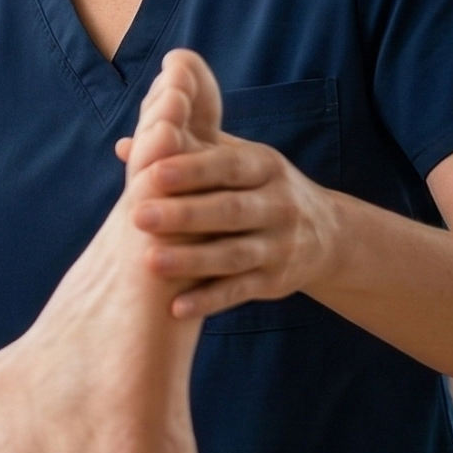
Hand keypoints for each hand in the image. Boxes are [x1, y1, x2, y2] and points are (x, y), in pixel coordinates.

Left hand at [126, 127, 344, 319]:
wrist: (328, 234)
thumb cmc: (258, 187)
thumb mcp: (236, 159)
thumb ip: (184, 150)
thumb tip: (124, 145)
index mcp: (265, 166)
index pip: (228, 165)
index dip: (193, 169)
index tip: (154, 173)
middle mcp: (278, 204)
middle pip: (230, 210)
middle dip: (184, 214)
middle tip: (139, 217)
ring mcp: (280, 246)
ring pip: (235, 254)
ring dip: (192, 260)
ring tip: (151, 262)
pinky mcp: (275, 281)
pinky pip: (240, 290)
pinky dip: (209, 300)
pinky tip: (176, 307)